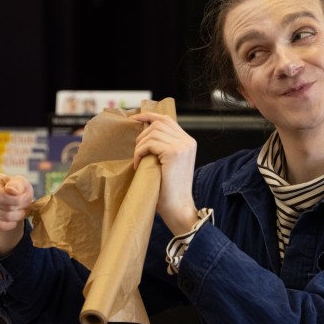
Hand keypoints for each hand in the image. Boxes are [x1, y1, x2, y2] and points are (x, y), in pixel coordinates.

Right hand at [0, 172, 33, 255]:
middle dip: (19, 208)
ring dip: (16, 217)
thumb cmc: (15, 190)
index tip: (24, 198)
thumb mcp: (22, 184)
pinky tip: (12, 221)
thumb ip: (19, 184)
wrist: (10, 203)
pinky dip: (9, 226)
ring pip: (3, 218)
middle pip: (4, 207)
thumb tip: (11, 190)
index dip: (16, 200)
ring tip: (18, 211)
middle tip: (23, 206)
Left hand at [131, 112, 198, 234]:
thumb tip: (144, 134)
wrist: (178, 207)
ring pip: (152, 132)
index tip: (135, 119)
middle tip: (137, 151)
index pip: (167, 119)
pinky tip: (138, 164)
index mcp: (188, 142)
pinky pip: (149, 144)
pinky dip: (139, 153)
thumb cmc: (169, 190)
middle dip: (142, 133)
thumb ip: (163, 147)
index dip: (149, 116)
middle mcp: (187, 141)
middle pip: (158, 123)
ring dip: (140, 146)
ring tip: (138, 160)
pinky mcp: (174, 153)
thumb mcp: (168, 164)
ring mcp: (182, 146)